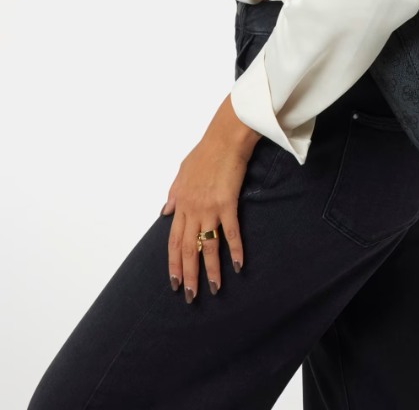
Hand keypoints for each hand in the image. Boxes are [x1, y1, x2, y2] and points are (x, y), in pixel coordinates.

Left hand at [160, 94, 261, 301]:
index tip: (174, 282)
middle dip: (188, 275)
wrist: (225, 138)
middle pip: (188, 249)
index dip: (173, 263)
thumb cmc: (205, 151)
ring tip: (214, 289)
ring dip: (210, 270)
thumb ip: (173, 193)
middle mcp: (192, 209)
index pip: (174, 241)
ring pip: (207, 245)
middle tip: (189, 296)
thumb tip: (164, 211)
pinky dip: (235, 250)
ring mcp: (210, 207)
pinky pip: (231, 232)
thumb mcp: (182, 172)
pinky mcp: (228, 203)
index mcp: (181, 203)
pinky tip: (239, 265)